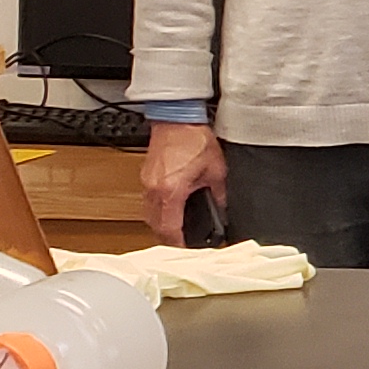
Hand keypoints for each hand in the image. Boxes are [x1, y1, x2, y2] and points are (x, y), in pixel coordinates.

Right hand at [140, 121, 229, 242]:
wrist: (177, 117)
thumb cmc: (194, 139)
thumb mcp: (216, 171)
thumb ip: (219, 195)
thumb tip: (221, 209)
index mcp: (171, 191)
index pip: (169, 229)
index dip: (178, 245)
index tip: (187, 251)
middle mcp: (154, 190)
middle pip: (155, 226)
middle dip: (169, 238)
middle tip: (184, 244)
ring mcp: (147, 183)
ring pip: (150, 216)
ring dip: (162, 225)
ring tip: (178, 231)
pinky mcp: (146, 176)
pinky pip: (149, 202)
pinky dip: (159, 211)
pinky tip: (172, 211)